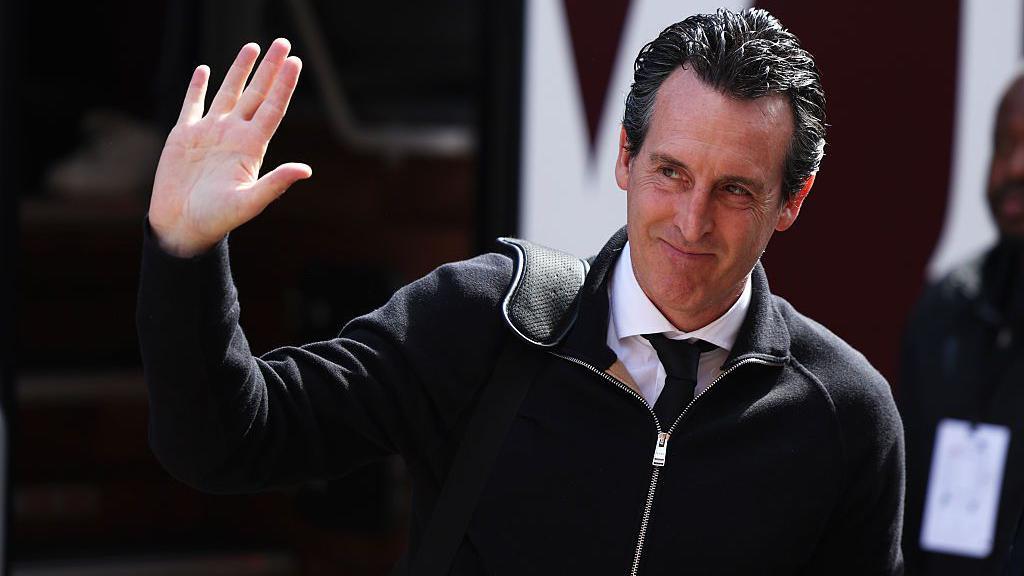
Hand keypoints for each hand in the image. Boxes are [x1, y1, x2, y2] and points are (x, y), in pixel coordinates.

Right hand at [148, 38, 311, 256]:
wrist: (182, 227)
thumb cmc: (217, 219)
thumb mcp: (249, 202)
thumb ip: (276, 183)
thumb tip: (306, 170)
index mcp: (251, 147)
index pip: (273, 108)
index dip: (283, 85)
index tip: (295, 62)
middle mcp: (234, 135)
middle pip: (256, 94)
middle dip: (269, 68)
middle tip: (282, 43)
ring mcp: (210, 133)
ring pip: (228, 92)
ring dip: (240, 70)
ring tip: (252, 47)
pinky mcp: (184, 136)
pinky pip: (192, 105)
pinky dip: (197, 87)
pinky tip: (204, 70)